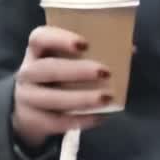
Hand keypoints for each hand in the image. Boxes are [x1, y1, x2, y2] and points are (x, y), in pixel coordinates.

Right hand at [12, 26, 112, 147]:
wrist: (30, 109)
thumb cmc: (59, 76)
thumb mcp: (68, 61)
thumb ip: (96, 52)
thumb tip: (131, 49)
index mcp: (37, 50)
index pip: (40, 37)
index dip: (60, 39)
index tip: (84, 44)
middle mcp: (28, 71)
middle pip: (47, 69)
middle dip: (77, 71)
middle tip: (105, 72)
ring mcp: (27, 97)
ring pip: (51, 98)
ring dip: (81, 98)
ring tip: (106, 98)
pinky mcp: (33, 120)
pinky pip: (56, 122)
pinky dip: (79, 121)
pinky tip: (99, 118)